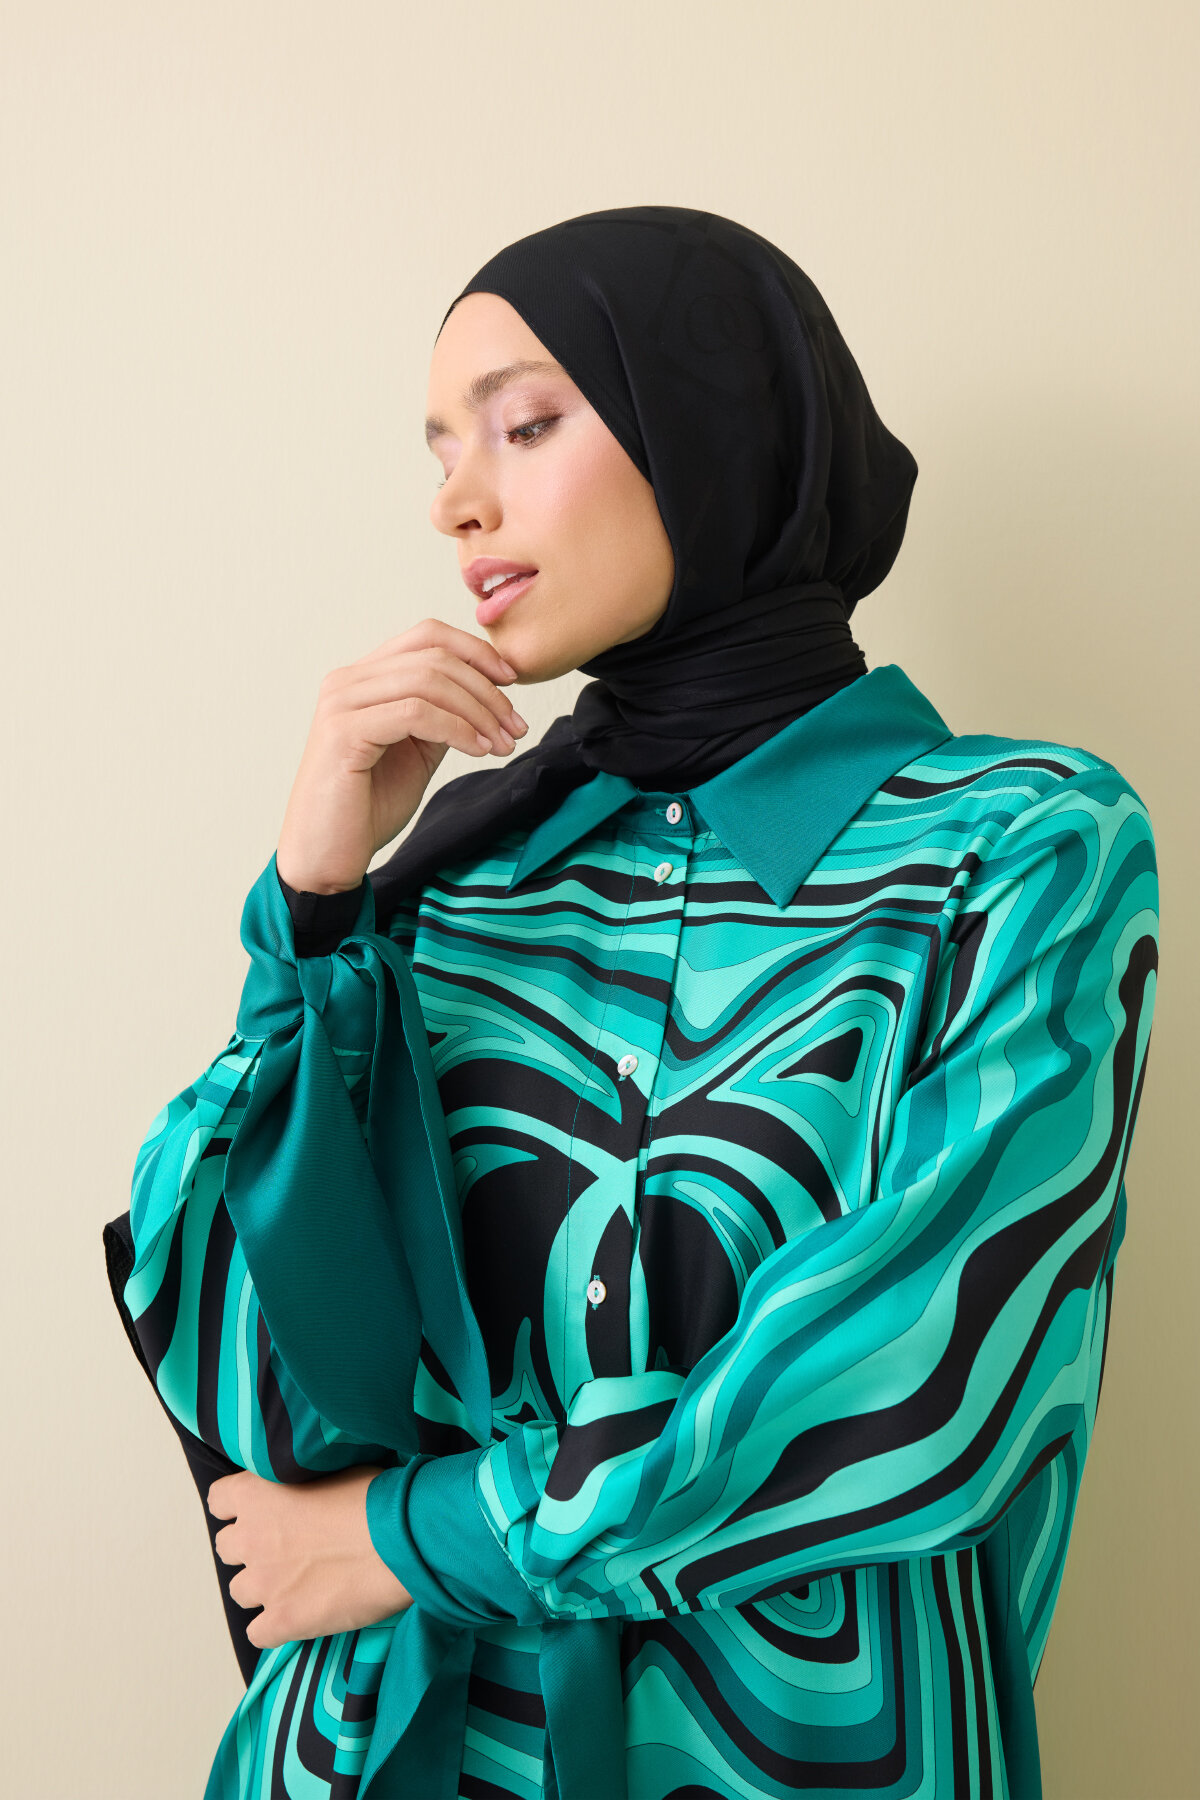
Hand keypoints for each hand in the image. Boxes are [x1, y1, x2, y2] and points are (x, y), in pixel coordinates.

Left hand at [206, 1465, 413, 1649]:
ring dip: (262, 1587)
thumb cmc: (375, 1498)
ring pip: (240, 1591)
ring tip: (296, 1583)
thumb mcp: (331, 1470)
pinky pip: (258, 1633)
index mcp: (257, 1494)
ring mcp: (263, 1583)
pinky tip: (299, 1615)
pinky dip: (274, 1627)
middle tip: (285, 1547)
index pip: (219, 1500)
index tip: (262, 1511)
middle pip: (227, 1547)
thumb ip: (300, 1484)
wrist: (399, 1540)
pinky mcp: (282, 1621)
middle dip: (251, 1548)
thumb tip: (306, 1494)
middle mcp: (250, 1538)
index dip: (239, 1507)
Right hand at [275, 617, 528, 894]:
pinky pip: (416, 714)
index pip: (427, 636)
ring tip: (503, 743)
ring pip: (428, 681)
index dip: (476, 651)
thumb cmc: (366, 808)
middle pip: (434, 656)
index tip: (512, 681)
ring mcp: (342, 703)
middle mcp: (347, 681)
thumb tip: (482, 694)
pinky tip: (478, 750)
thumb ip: (440, 717)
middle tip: (516, 726)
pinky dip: (457, 729)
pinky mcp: (344, 732)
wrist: (327, 856)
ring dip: (478, 711)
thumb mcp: (416, 752)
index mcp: (364, 678)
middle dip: (486, 689)